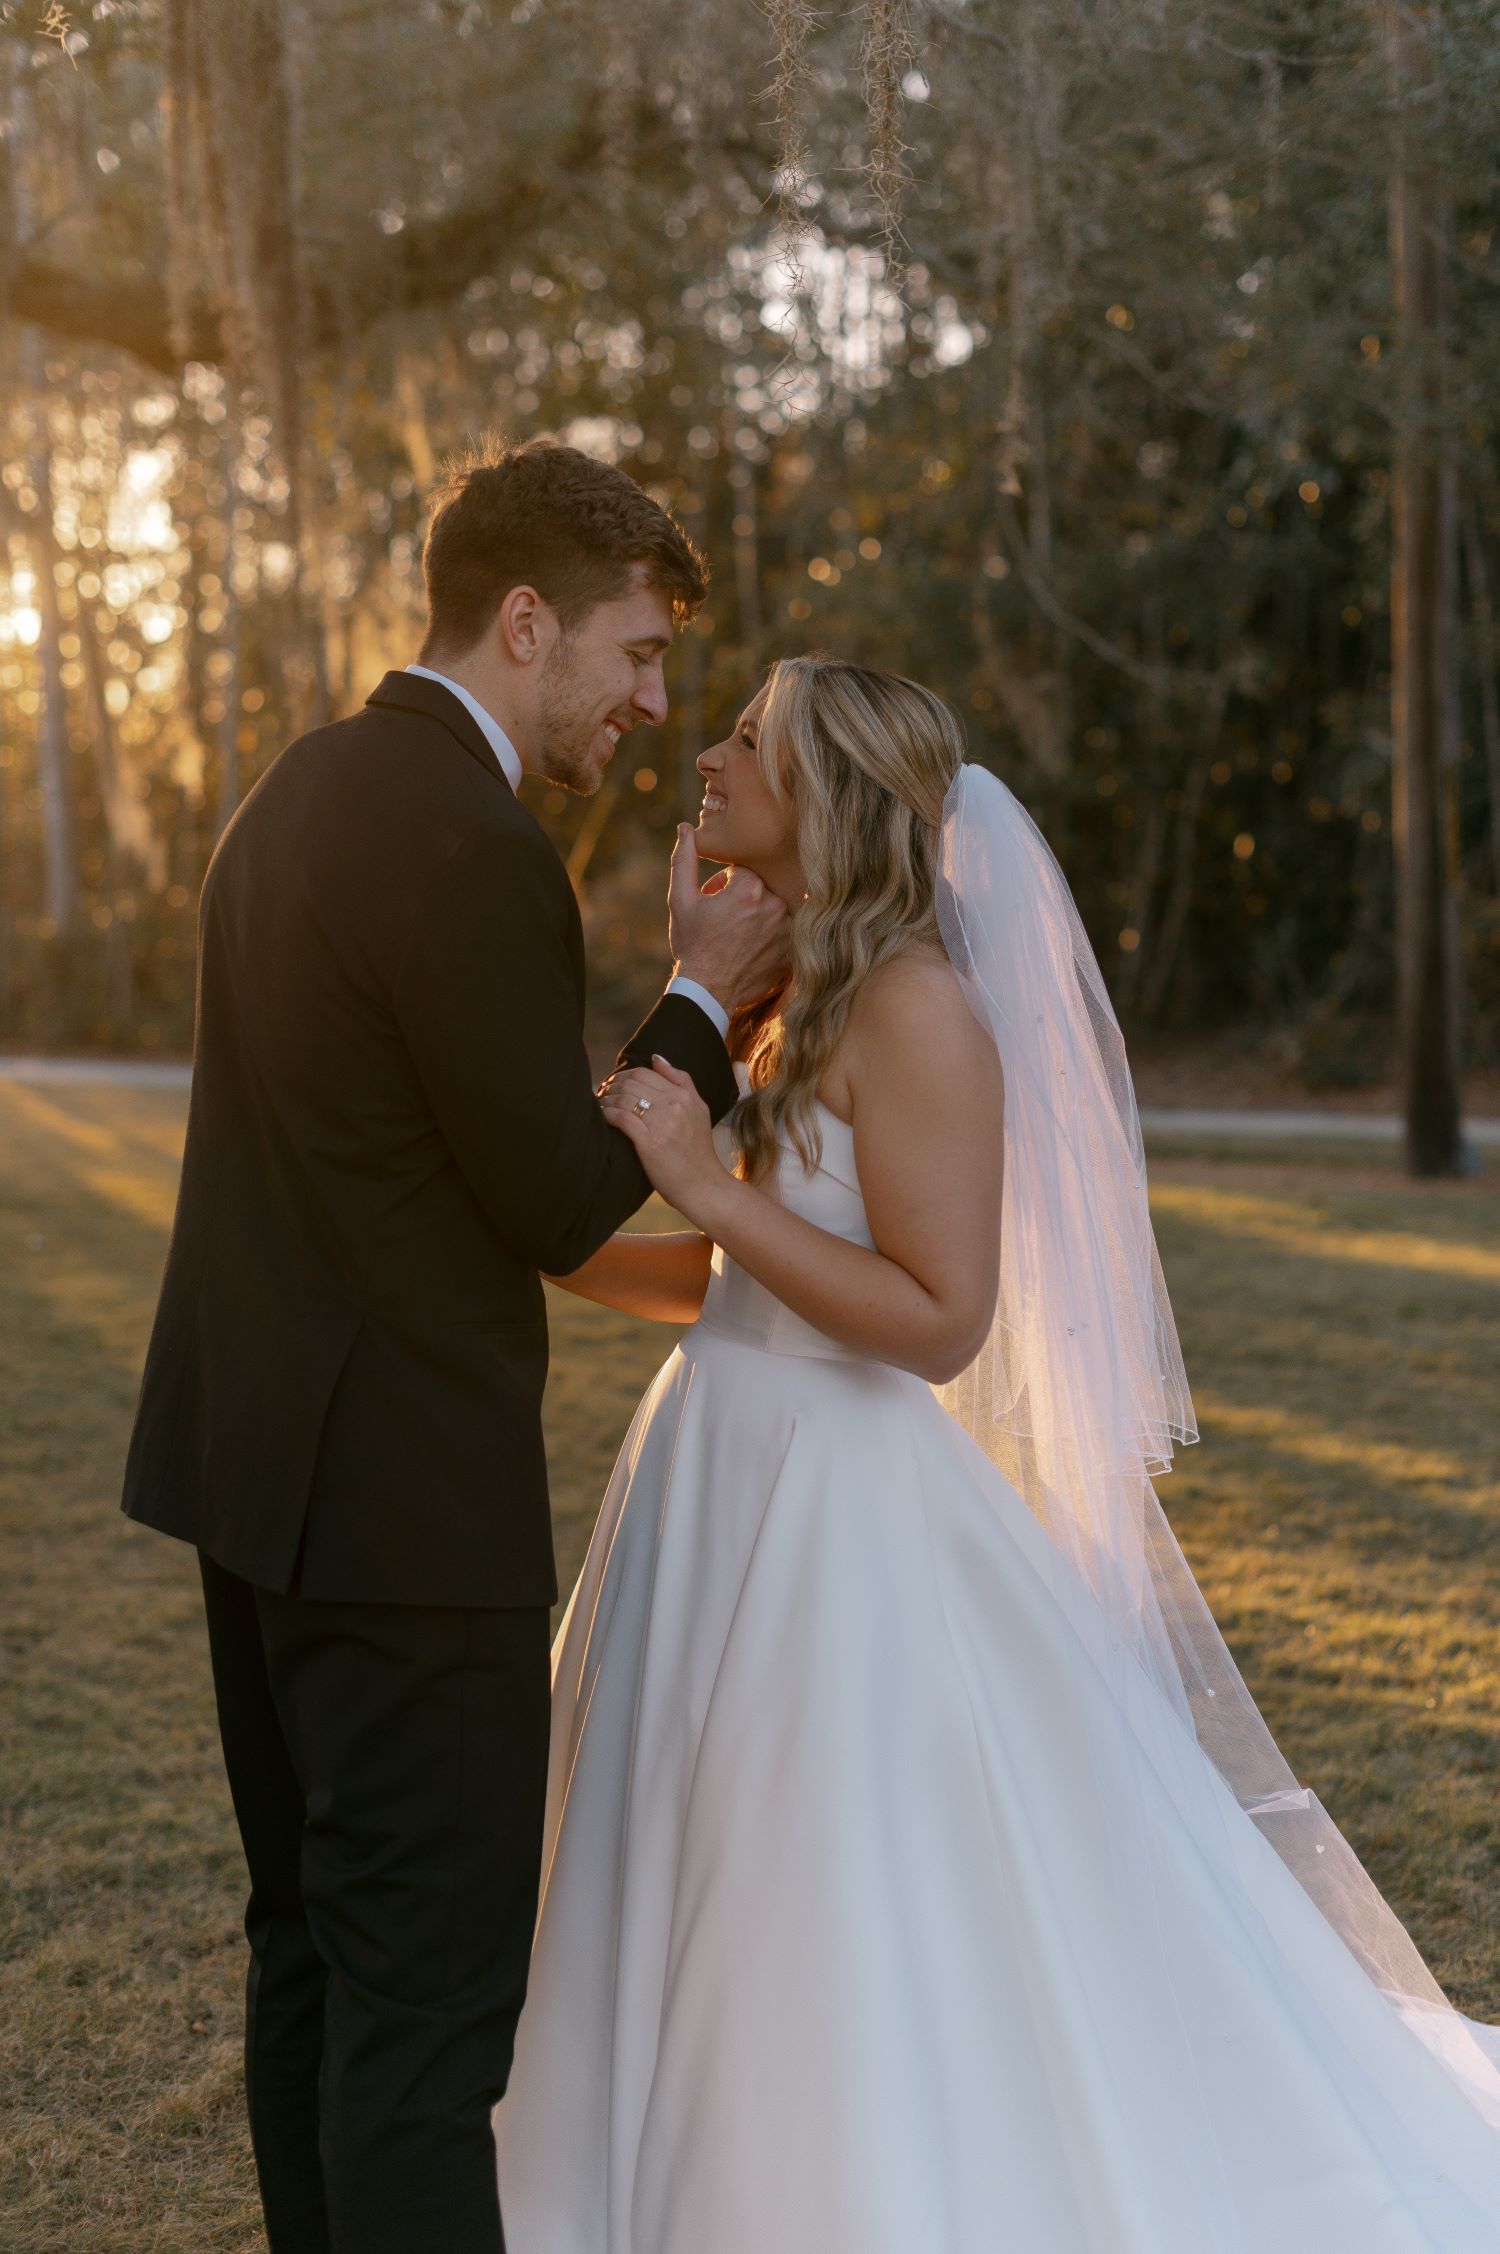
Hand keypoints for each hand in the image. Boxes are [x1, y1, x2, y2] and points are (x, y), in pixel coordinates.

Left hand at [599, 1057, 728, 1223]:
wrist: (702, 1185)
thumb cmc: (697, 1150)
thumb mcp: (699, 1109)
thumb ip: (681, 1081)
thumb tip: (656, 1058)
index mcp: (684, 1096)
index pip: (645, 1073)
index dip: (623, 1076)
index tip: (613, 1084)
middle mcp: (674, 1106)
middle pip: (631, 1082)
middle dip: (611, 1085)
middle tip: (602, 1093)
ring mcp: (662, 1124)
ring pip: (624, 1097)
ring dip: (606, 1099)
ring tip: (600, 1105)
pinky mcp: (649, 1143)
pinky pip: (621, 1117)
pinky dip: (607, 1113)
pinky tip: (603, 1116)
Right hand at [667, 825, 790, 1017]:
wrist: (708, 991)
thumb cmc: (692, 944)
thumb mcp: (680, 901)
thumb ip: (684, 860)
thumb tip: (685, 827)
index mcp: (749, 889)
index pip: (742, 870)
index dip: (724, 884)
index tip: (714, 901)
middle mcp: (774, 905)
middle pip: (760, 887)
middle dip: (742, 898)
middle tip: (723, 919)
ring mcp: (788, 929)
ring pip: (774, 907)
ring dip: (758, 915)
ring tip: (737, 934)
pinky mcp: (793, 949)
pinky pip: (786, 929)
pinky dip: (771, 934)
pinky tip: (751, 947)